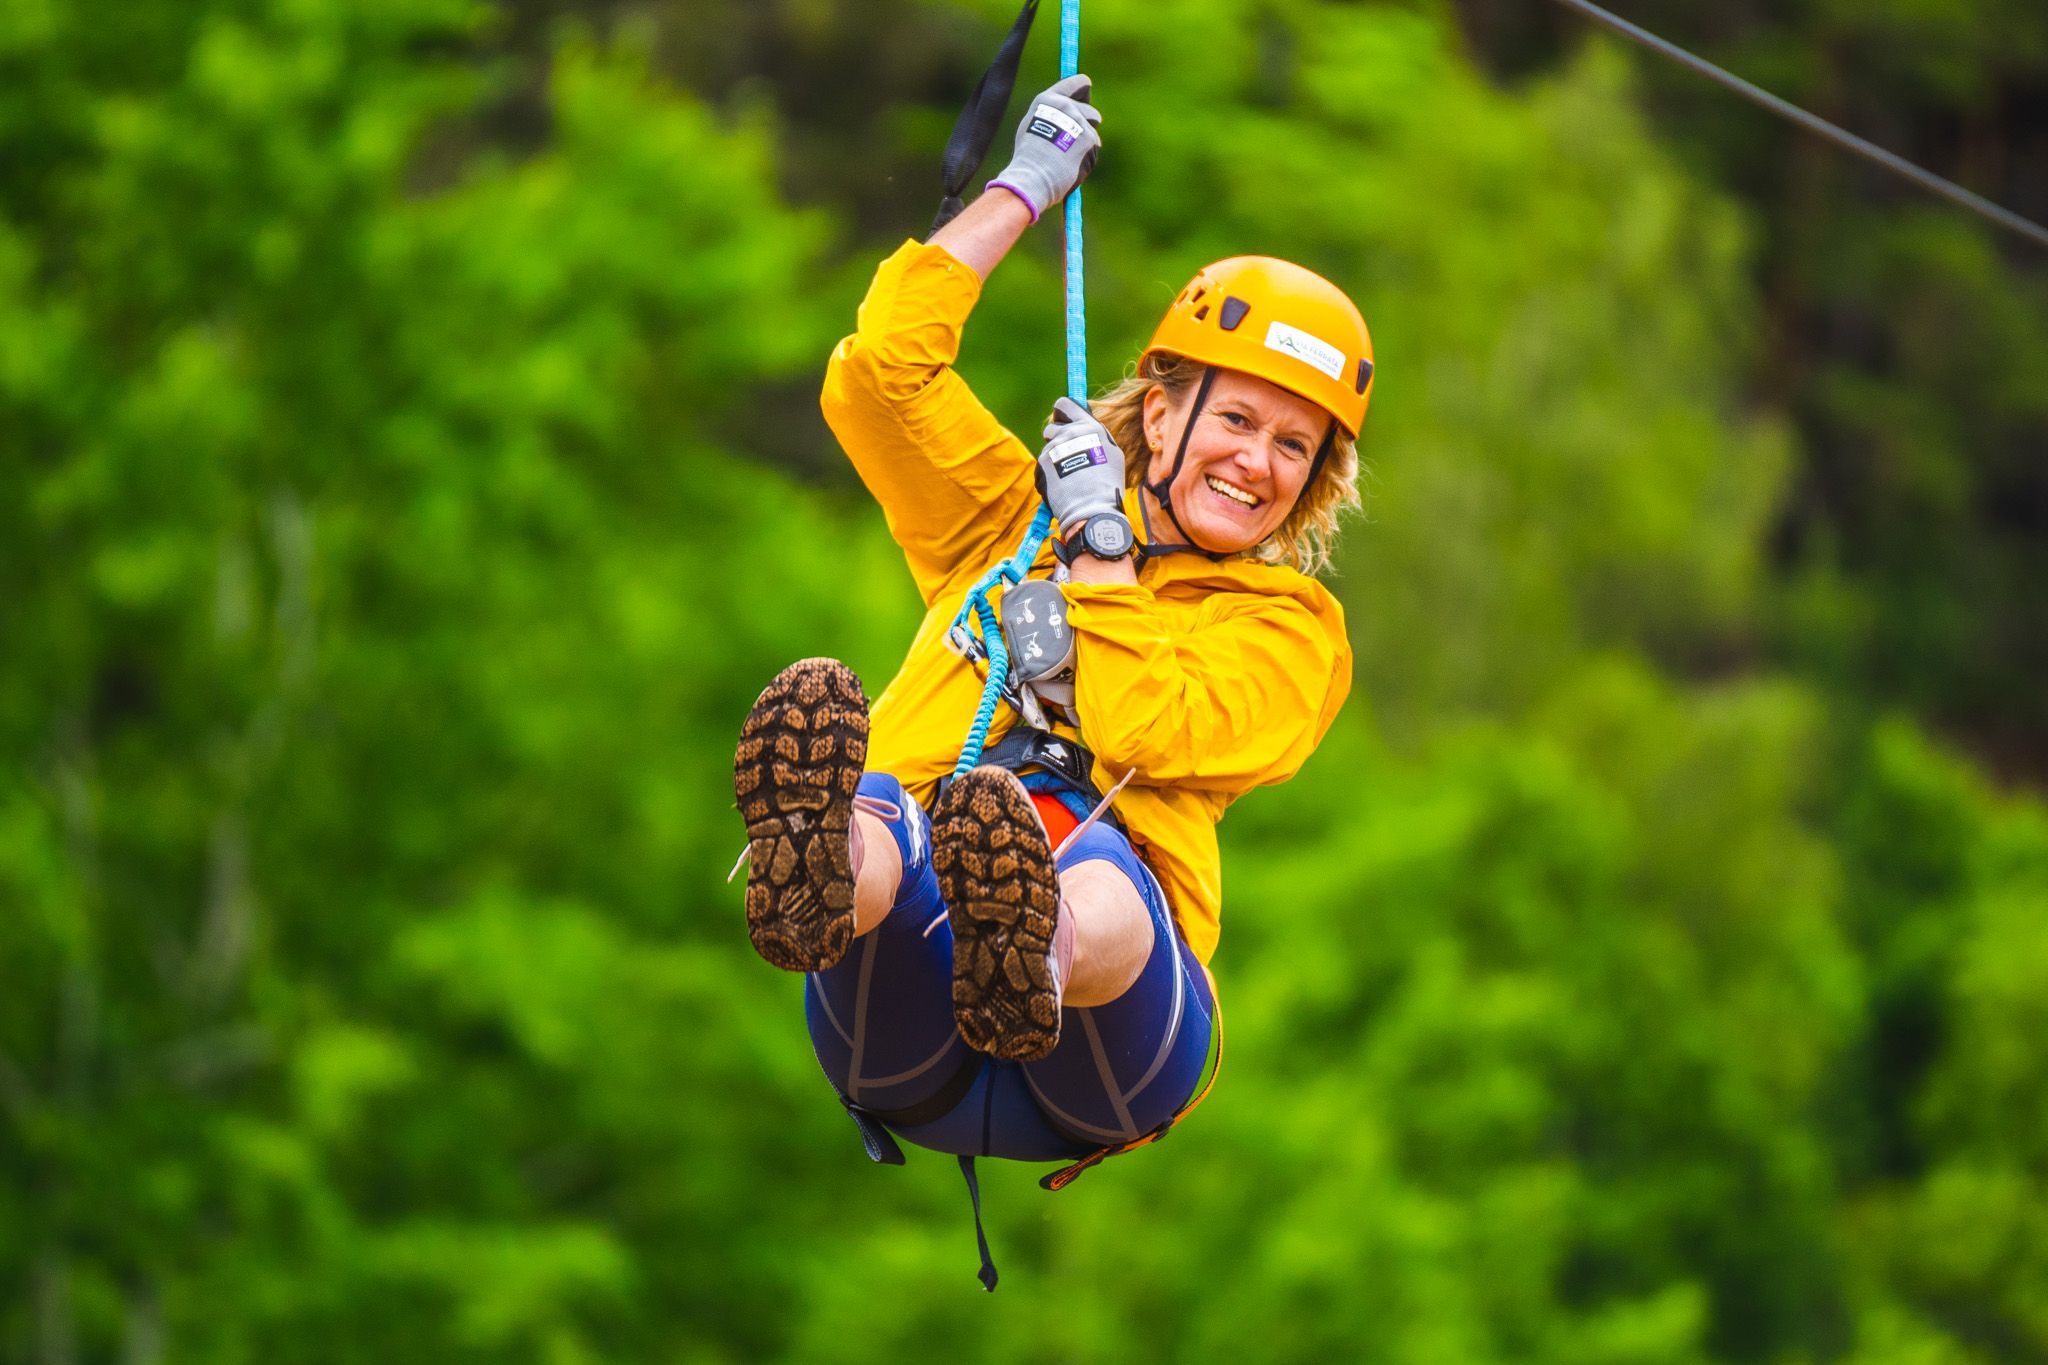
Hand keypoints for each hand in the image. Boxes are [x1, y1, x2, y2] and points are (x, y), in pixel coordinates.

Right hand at [986, 75, 1101, 222]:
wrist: (1033, 176)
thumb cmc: (1027, 158)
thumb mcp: (1031, 127)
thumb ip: (1049, 116)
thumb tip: (1064, 117)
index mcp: (1047, 99)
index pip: (1073, 83)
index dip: (1082, 85)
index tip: (1086, 84)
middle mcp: (1065, 105)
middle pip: (1089, 110)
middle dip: (1088, 122)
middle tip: (1076, 138)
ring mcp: (1078, 121)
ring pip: (1092, 130)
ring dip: (1086, 141)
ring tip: (1068, 156)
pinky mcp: (1089, 137)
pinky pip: (1094, 145)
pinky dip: (1088, 155)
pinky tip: (1074, 164)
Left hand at [1035, 396, 1126, 530]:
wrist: (1092, 507)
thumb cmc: (1107, 482)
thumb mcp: (1111, 452)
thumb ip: (1095, 435)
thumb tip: (1084, 427)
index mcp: (1087, 427)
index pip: (1064, 404)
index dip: (1062, 412)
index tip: (1064, 419)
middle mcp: (1068, 434)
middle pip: (1052, 428)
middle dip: (1057, 439)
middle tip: (1068, 456)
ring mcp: (1052, 449)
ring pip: (1048, 449)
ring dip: (1054, 459)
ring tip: (1068, 476)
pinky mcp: (1041, 464)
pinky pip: (1043, 465)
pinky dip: (1049, 474)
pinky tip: (1062, 485)